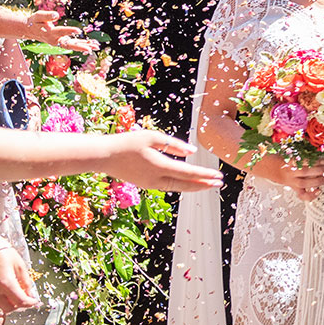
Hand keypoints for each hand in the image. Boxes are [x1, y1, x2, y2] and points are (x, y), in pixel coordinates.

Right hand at [0, 242, 39, 312]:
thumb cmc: (3, 252)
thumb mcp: (20, 265)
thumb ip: (26, 281)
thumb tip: (31, 293)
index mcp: (6, 283)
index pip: (20, 302)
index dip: (30, 303)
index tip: (35, 301)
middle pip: (9, 308)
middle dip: (20, 306)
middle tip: (28, 299)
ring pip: (1, 305)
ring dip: (12, 303)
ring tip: (20, 293)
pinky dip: (5, 299)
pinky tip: (11, 290)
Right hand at [24, 11, 97, 52]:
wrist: (28, 30)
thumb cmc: (34, 21)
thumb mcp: (38, 16)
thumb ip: (47, 16)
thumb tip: (57, 15)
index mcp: (49, 33)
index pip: (61, 32)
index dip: (69, 31)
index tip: (79, 30)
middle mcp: (55, 40)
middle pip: (69, 44)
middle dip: (80, 47)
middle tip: (91, 49)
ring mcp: (58, 42)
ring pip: (73, 45)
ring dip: (84, 46)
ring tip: (96, 46)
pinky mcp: (61, 42)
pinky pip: (73, 44)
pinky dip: (82, 44)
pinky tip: (91, 44)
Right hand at [99, 130, 222, 191]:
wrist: (104, 156)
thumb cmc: (127, 142)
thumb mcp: (152, 137)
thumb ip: (174, 145)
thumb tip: (193, 152)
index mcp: (159, 166)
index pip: (188, 172)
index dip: (204, 175)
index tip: (218, 176)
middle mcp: (156, 179)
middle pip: (186, 184)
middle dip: (204, 184)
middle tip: (219, 183)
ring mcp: (151, 184)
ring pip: (178, 187)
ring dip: (194, 186)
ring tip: (208, 184)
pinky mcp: (147, 184)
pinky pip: (169, 187)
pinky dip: (182, 186)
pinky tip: (189, 183)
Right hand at [253, 154, 323, 200]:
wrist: (269, 167)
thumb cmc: (283, 159)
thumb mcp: (290, 153)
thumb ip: (302, 155)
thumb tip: (320, 157)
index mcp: (289, 161)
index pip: (304, 161)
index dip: (316, 161)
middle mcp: (290, 172)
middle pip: (306, 172)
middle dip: (319, 170)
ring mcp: (291, 181)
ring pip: (305, 183)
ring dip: (318, 181)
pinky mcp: (293, 187)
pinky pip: (302, 194)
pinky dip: (311, 195)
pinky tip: (318, 191)